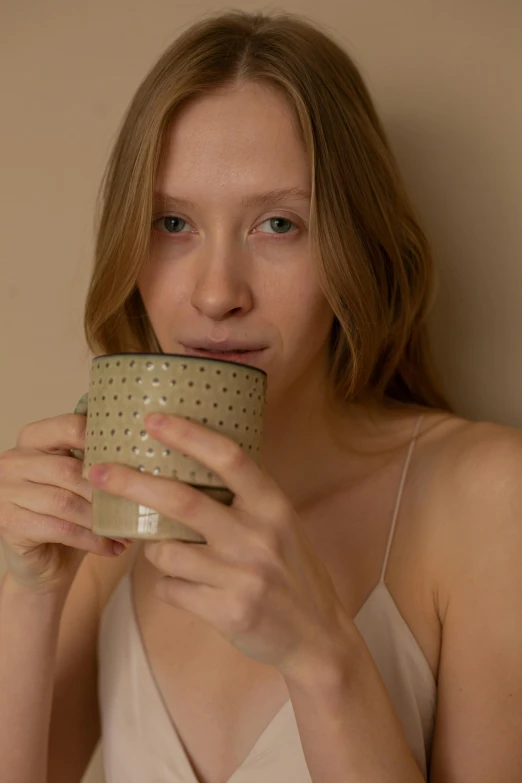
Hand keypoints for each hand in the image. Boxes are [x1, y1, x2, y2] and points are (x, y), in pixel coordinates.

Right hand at [0, 414, 131, 597]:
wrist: (42, 562)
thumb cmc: (69, 515)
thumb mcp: (82, 481)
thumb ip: (99, 460)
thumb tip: (148, 450)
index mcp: (33, 439)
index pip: (68, 426)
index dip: (101, 439)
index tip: (131, 454)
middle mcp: (13, 461)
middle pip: (69, 469)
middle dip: (106, 490)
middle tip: (137, 503)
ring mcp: (6, 492)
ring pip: (66, 501)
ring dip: (102, 519)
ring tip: (129, 530)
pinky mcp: (9, 524)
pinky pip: (61, 529)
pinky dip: (93, 540)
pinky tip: (114, 547)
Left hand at [88, 412, 351, 676]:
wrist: (317, 635)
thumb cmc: (291, 571)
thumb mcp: (281, 524)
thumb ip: (243, 500)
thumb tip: (184, 468)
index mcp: (273, 506)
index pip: (229, 458)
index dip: (188, 435)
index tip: (152, 420)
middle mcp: (259, 536)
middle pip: (182, 501)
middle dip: (131, 483)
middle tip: (96, 471)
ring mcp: (243, 576)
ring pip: (166, 552)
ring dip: (154, 550)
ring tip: (171, 553)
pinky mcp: (228, 611)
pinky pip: (170, 589)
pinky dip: (169, 585)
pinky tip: (189, 588)